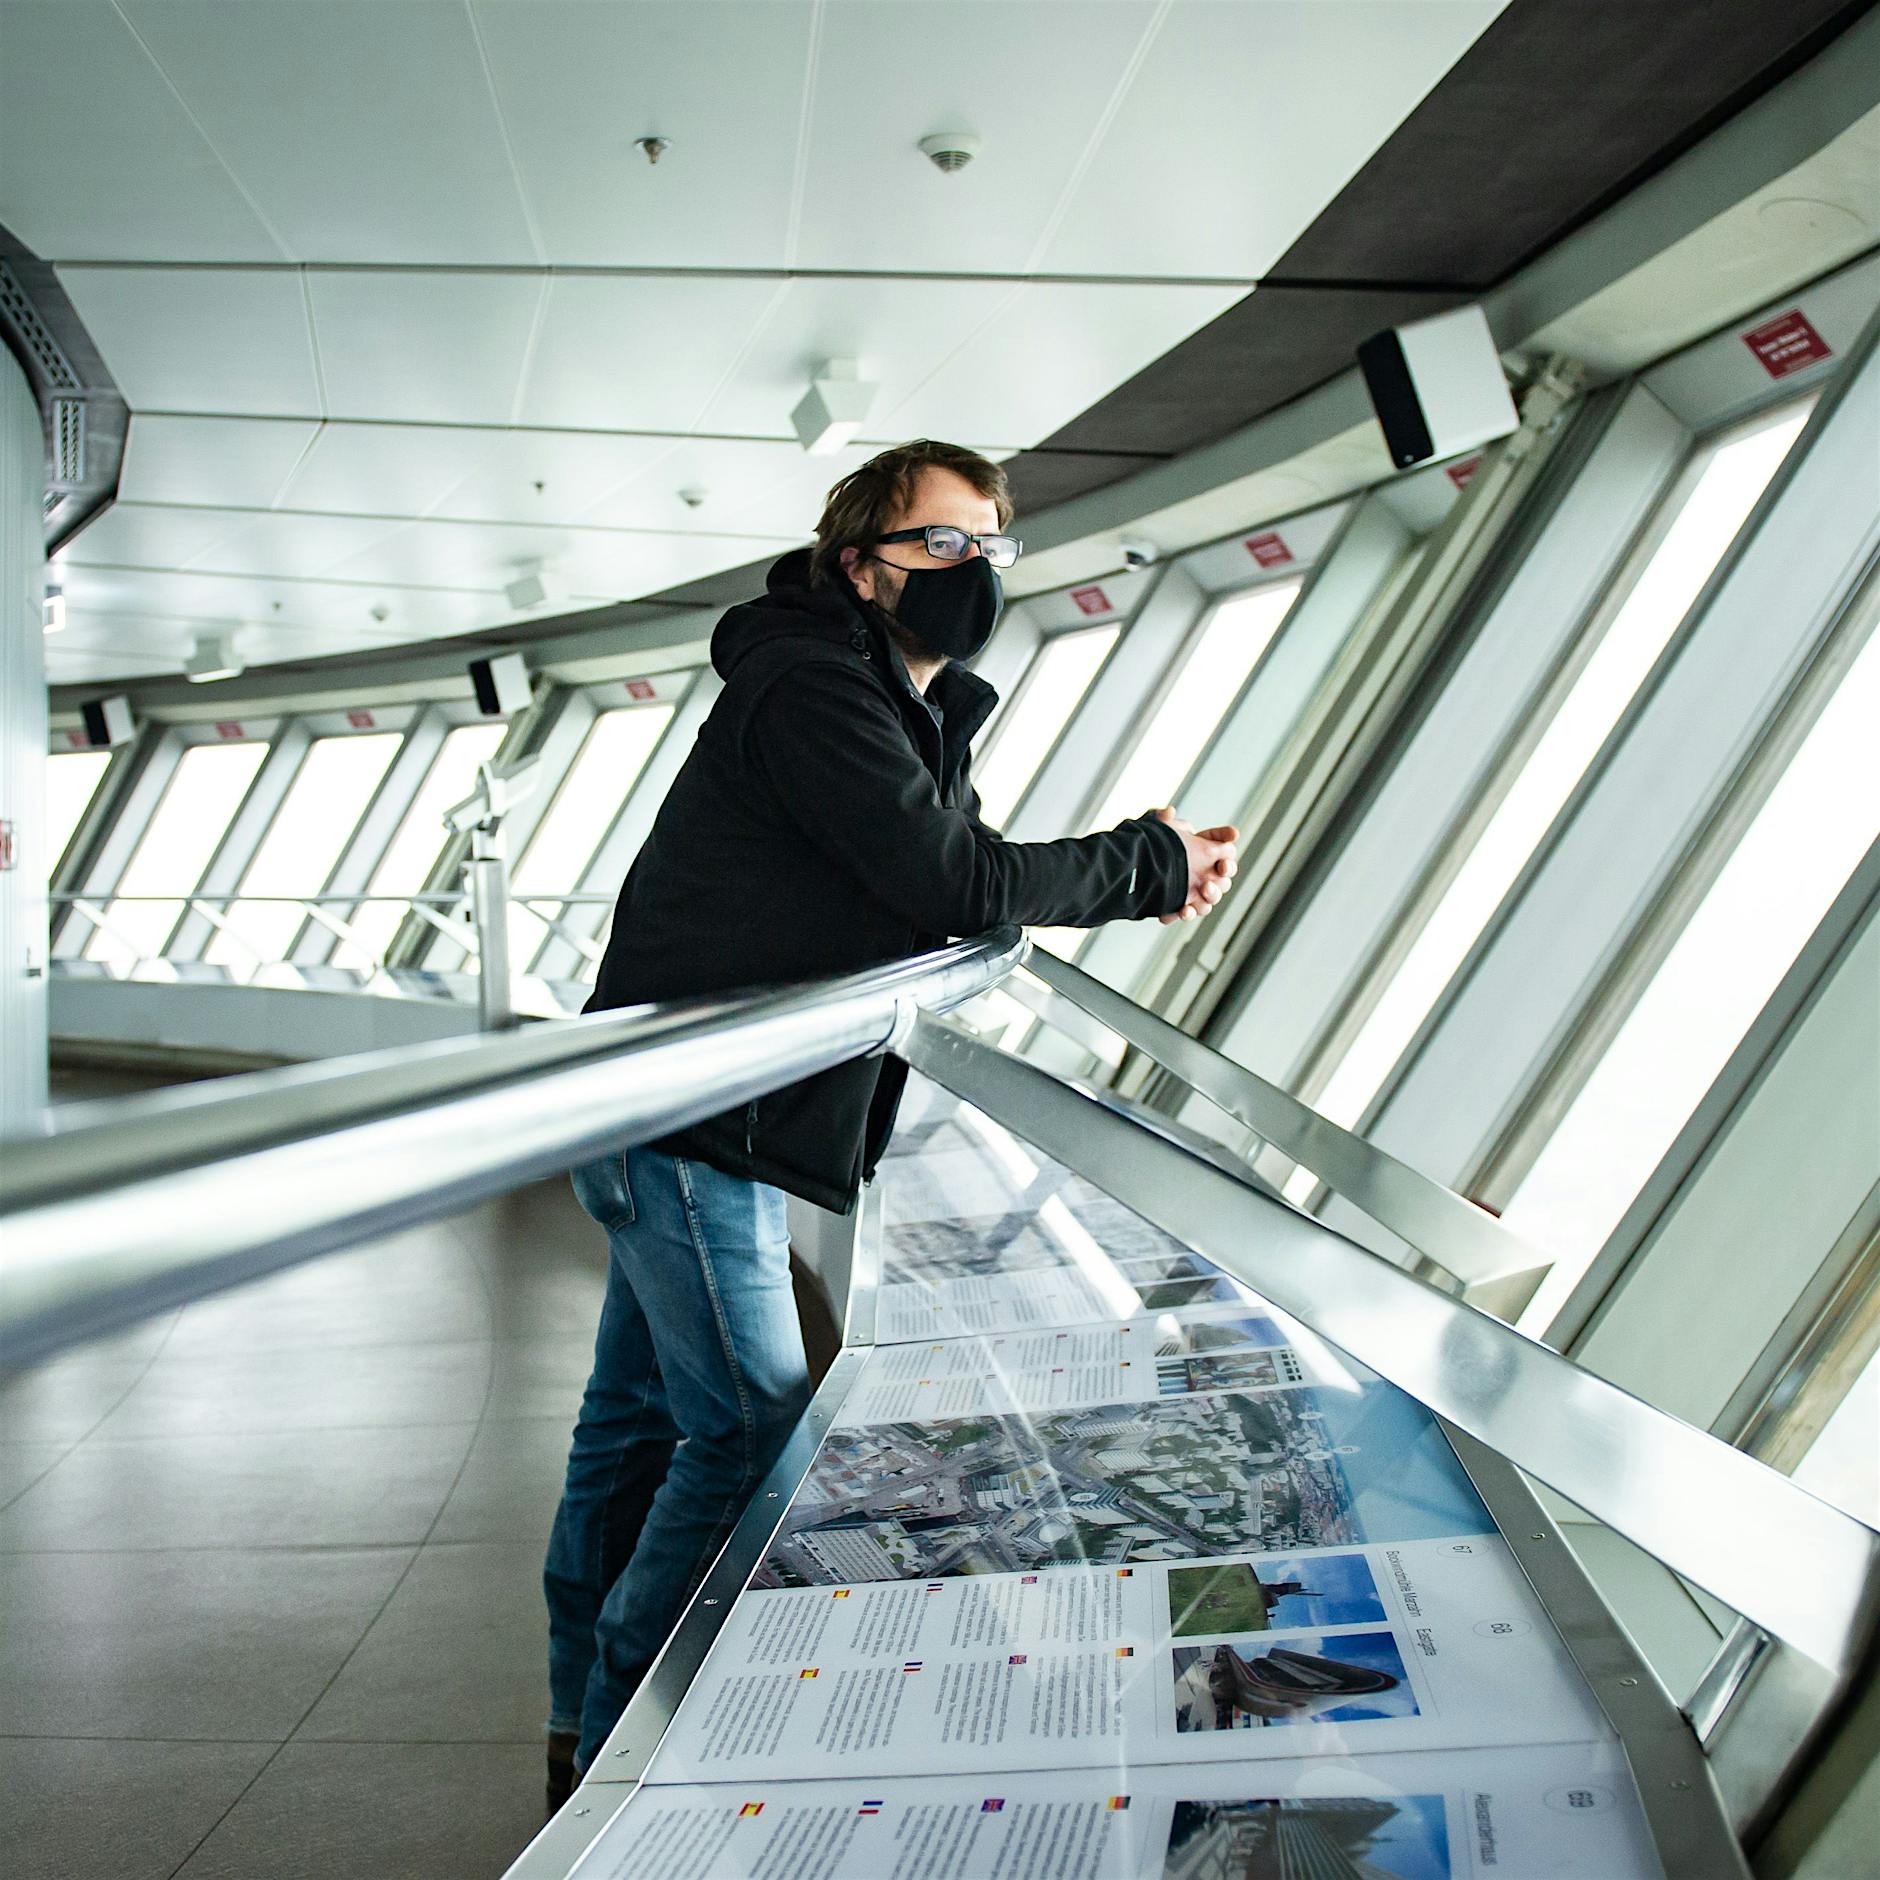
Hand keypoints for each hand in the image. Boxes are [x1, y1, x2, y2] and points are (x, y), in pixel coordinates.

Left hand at [1153, 807, 1237, 923]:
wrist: (1136, 872)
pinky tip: (1182, 909)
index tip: (1229, 841)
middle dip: (1224, 873)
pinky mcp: (1181, 907)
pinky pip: (1190, 913)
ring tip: (1203, 889)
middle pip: (1225, 877)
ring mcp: (1195, 893)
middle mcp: (1205, 874)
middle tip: (1219, 868)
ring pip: (1211, 898)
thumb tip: (1168, 812)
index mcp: (1205, 853)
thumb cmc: (1154, 848)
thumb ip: (1162, 821)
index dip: (1227, 847)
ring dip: (1211, 895)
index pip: (1225, 849)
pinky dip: (1188, 912)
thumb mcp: (1156, 832)